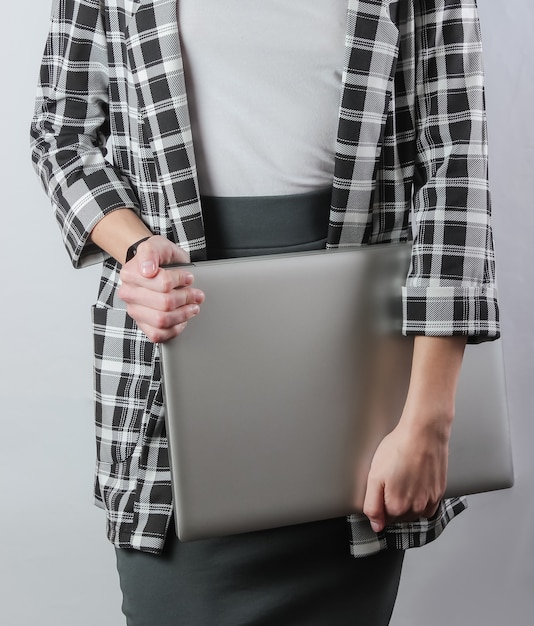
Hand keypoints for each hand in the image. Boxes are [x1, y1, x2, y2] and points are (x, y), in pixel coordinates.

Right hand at [118, 235, 204, 342]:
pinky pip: (157, 335)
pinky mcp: (142, 324)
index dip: (181, 281)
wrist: (153, 265)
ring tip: (193, 307)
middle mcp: (129, 294)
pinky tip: (182, 320)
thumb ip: (150, 252)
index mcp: (130, 274)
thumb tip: (147, 269)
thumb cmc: (157, 257)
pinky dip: (174, 329)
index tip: (189, 277)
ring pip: (161, 321)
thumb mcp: (156, 245)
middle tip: (197, 294)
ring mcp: (135, 311)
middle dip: (186, 298)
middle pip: (164, 304)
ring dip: (183, 315)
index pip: (163, 284)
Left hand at [363, 412, 449, 532]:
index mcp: (397, 506)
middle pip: (399, 516)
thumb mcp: (374, 475)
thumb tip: (376, 525)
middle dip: (393, 502)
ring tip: (404, 479)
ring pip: (414, 512)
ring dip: (408, 501)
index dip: (380, 502)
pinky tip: (416, 483)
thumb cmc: (398, 449)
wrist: (424, 433)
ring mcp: (430, 501)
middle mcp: (416, 508)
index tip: (381, 487)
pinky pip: (428, 506)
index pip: (384, 518)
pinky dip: (421, 499)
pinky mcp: (439, 492)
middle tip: (392, 480)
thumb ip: (372, 505)